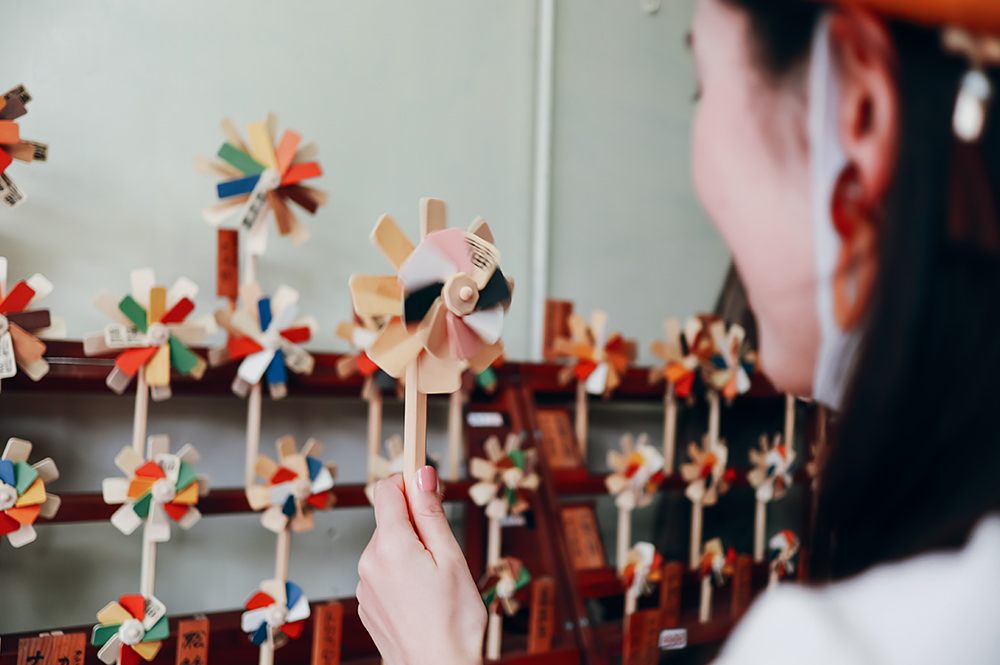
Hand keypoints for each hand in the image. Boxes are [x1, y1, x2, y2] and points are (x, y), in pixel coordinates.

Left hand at [357, 466, 486, 664]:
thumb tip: (420, 474)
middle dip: (416, 524)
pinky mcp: (367, 603)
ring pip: (388, 546)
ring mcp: (364, 585)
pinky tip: (422, 596)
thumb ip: (431, 513)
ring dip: (410, 551)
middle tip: (444, 551)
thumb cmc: (452, 622)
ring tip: (435, 581)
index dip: (409, 481)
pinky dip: (402, 574)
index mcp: (390, 546)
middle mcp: (369, 562)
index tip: (429, 486)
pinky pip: (384, 572)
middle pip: (390, 519)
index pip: (387, 489)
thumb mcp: (451, 558)